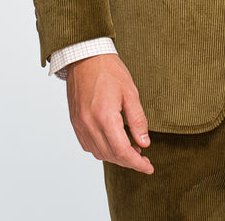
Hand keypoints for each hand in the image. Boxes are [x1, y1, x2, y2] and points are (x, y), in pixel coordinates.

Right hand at [66, 54, 153, 173]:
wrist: (85, 57)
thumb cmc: (109, 71)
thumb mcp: (130, 92)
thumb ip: (137, 120)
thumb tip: (144, 143)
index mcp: (105, 117)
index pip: (122, 151)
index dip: (137, 163)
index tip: (149, 167)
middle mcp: (89, 124)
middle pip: (110, 155)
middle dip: (128, 161)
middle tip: (143, 158)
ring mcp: (80, 124)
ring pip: (98, 153)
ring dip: (115, 157)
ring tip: (131, 150)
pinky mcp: (75, 121)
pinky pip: (88, 145)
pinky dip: (101, 149)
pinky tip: (112, 143)